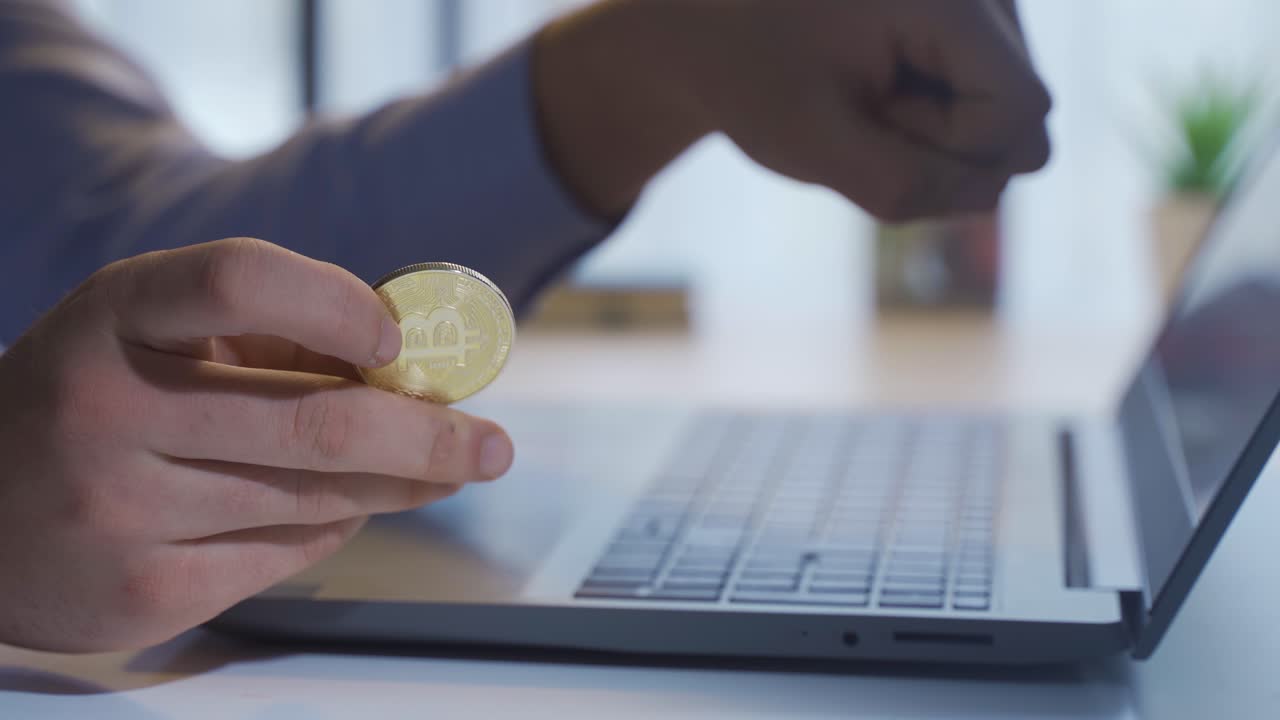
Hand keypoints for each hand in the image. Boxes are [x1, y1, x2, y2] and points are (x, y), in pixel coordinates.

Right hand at [0, 238, 513, 651]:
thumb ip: (264, 334)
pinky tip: (342, 512)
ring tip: (440, 470)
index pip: (240, 279)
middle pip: (317, 422)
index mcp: (113, 316)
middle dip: (431, 437)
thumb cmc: (94, 401)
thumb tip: (409, 364)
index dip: (337, 305)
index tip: (397, 337)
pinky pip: (287, 555)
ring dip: (399, 486)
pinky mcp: (142, 590)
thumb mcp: (149, 335)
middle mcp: (107, 408)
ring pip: (318, 499)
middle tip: (493, 444)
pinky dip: (333, 529)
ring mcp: (122, 508)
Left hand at [535, 0, 1050, 219]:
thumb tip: (993, 196)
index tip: (872, 122)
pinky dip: (936, 113)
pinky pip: (988, 99)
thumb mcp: (813, 145)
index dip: (949, 151)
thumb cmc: (749, 72)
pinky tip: (881, 86)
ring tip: (864, 93)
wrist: (706, 16)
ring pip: (1010, 112)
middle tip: (863, 110)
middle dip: (947, 144)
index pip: (1020, 113)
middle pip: (1024, 116)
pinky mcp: (974, 16)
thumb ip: (906, 186)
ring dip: (937, 130)